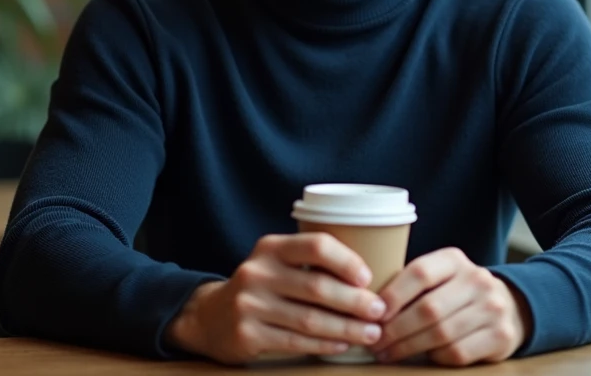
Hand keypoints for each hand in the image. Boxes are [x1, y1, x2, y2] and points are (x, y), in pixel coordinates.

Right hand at [163, 233, 387, 363]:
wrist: (211, 316)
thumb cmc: (261, 288)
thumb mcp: (276, 263)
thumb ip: (309, 263)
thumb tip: (369, 277)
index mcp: (271, 247)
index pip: (316, 245)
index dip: (346, 260)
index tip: (368, 277)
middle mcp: (258, 272)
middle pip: (317, 286)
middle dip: (355, 301)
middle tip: (380, 311)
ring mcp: (250, 304)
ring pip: (309, 318)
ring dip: (346, 328)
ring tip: (370, 333)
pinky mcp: (247, 333)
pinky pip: (295, 340)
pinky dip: (324, 343)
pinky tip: (342, 344)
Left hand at [371, 247, 529, 365]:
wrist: (509, 306)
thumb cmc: (457, 293)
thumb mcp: (440, 276)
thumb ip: (411, 285)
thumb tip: (366, 305)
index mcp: (454, 260)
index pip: (419, 272)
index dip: (393, 295)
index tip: (372, 313)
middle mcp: (477, 280)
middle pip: (428, 308)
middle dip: (395, 329)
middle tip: (374, 341)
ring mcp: (492, 308)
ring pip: (441, 333)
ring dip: (408, 347)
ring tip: (388, 352)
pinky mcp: (501, 336)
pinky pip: (458, 352)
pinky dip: (435, 356)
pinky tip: (423, 356)